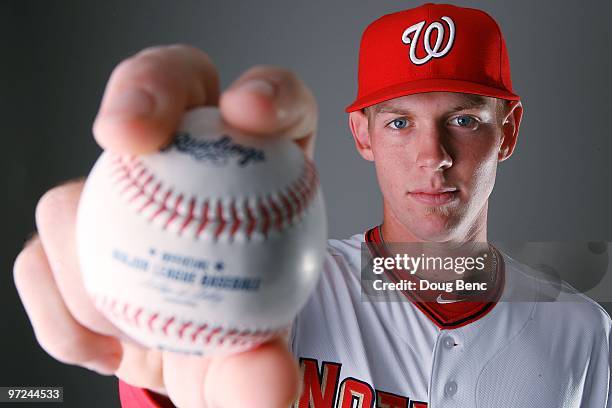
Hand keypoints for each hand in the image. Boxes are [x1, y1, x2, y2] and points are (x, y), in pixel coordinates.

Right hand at [14, 44, 317, 407]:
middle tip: (126, 135)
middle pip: (172, 83)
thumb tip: (266, 378)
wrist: (187, 364)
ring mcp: (125, 186)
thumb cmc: (235, 343)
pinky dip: (63, 315)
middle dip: (144, 91)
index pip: (278, 105)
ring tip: (137, 334)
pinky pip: (37, 256)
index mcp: (264, 170)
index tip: (250, 114)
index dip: (267, 92)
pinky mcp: (72, 226)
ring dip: (89, 273)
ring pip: (76, 189)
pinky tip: (106, 346)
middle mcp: (194, 159)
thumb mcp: (257, 363)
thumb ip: (263, 373)